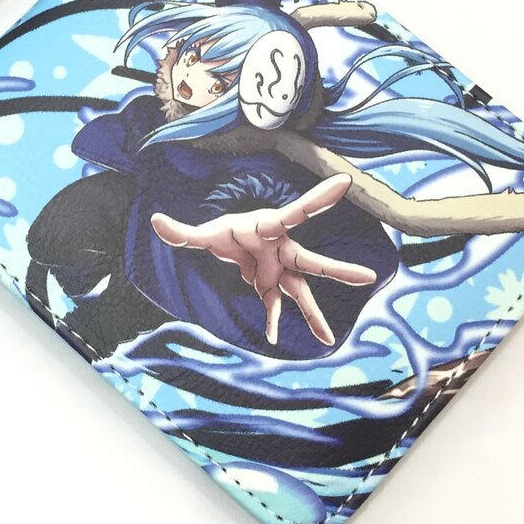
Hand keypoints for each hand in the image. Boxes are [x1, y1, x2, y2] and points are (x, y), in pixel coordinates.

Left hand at [150, 174, 376, 346]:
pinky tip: (272, 338)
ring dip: (312, 316)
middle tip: (369, 277)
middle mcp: (282, 249)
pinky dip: (272, 321)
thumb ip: (181, 230)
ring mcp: (280, 269)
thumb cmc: (226, 230)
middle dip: (338, 271)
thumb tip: (154, 221)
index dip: (319, 199)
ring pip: (301, 292)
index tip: (344, 184)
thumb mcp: (203, 232)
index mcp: (269, 227)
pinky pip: (275, 306)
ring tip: (327, 339)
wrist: (233, 241)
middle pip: (311, 261)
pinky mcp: (271, 285)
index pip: (296, 212)